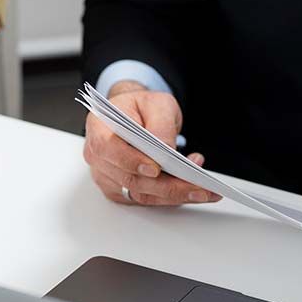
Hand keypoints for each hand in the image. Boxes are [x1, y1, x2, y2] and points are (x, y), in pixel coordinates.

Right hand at [82, 80, 219, 206]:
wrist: (135, 115)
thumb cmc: (141, 107)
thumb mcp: (157, 103)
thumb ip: (160, 124)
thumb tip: (167, 149)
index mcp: (99, 128)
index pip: (108, 149)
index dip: (131, 161)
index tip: (156, 168)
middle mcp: (98, 156)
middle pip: (129, 179)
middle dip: (167, 186)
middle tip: (198, 186)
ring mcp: (108, 176)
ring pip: (140, 194)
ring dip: (174, 195)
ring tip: (203, 189)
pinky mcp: (121, 189)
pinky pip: (146, 199)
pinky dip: (171, 196)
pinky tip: (192, 187)